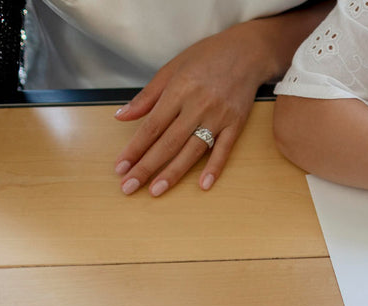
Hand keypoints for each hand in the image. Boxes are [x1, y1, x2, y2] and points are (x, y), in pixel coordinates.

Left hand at [113, 21, 277, 196]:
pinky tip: (203, 185)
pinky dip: (214, 168)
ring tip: (156, 191)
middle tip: (129, 187)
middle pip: (168, 143)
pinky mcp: (236, 124)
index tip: (121, 167)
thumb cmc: (206, 57)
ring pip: (192, 151)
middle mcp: (197, 106)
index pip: (151, 127)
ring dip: (173, 173)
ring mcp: (219, 117)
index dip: (134, 149)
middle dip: (146, 167)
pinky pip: (224, 150)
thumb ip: (147, 96)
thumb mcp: (171, 69)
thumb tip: (121, 116)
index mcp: (178, 91)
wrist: (246, 52)